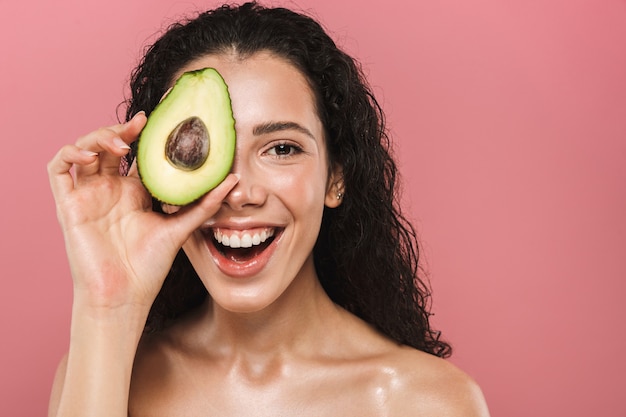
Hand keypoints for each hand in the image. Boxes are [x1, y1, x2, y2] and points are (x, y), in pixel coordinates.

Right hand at [48, 113, 237, 312]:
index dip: (144, 134)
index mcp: (135, 192)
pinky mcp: (68, 204)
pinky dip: (70, 153)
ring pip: (84, 150)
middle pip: (110, 146)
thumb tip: (234, 180)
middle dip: (122, 129)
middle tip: (141, 124)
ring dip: (98, 137)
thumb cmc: (149, 266)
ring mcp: (88, 195)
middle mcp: (110, 189)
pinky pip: (58, 169)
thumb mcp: (181, 228)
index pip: (136, 153)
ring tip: (120, 143)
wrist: (124, 295)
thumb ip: (204, 203)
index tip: (160, 117)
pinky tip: (90, 156)